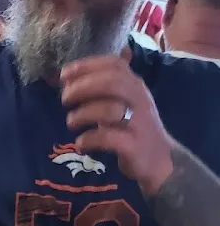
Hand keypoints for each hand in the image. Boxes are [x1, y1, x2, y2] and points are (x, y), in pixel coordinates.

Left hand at [61, 56, 174, 196]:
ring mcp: (138, 122)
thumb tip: (74, 76)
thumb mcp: (124, 102)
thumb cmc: (134, 129)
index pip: (113, 65)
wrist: (160, 160)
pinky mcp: (133, 145)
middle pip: (111, 82)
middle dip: (83, 87)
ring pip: (109, 109)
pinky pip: (108, 138)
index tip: (64, 74)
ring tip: (71, 122)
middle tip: (65, 99)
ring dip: (83, 114)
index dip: (87, 66)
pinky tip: (81, 144)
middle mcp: (139, 99)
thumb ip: (105, 89)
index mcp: (135, 85)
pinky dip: (89, 139)